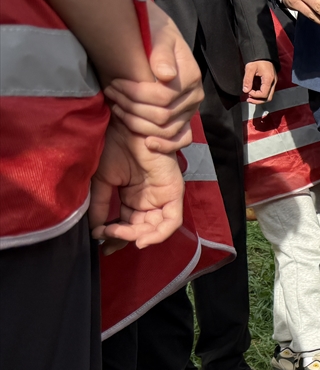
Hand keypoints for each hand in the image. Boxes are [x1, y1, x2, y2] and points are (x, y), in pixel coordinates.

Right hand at [89, 121, 184, 252]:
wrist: (122, 127)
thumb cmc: (111, 147)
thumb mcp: (101, 182)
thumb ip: (101, 207)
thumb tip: (96, 232)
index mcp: (133, 197)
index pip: (129, 225)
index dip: (116, 237)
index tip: (100, 243)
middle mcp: (149, 199)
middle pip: (142, 229)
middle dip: (124, 237)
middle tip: (106, 237)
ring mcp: (162, 196)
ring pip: (156, 229)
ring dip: (137, 236)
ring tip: (117, 233)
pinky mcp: (174, 192)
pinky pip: (173, 221)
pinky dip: (159, 234)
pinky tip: (140, 239)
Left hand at [103, 2, 202, 153]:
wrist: (155, 33)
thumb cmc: (153, 30)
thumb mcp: (157, 34)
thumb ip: (161, 52)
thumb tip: (166, 75)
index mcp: (191, 76)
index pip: (163, 97)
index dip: (136, 94)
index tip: (115, 82)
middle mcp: (194, 96)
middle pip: (162, 115)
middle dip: (132, 107)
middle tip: (111, 93)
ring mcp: (190, 110)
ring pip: (166, 129)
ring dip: (138, 123)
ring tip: (117, 108)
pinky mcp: (184, 119)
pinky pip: (181, 140)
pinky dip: (165, 145)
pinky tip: (147, 143)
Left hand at [242, 60, 276, 103]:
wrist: (264, 55)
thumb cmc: (258, 60)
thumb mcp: (250, 68)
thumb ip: (247, 80)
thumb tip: (245, 90)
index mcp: (269, 79)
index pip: (263, 94)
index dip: (255, 95)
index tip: (248, 91)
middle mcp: (273, 83)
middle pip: (268, 98)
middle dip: (258, 101)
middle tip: (249, 99)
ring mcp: (273, 83)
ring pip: (268, 97)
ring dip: (259, 99)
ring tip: (250, 98)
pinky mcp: (271, 83)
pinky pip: (268, 92)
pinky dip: (261, 95)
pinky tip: (254, 93)